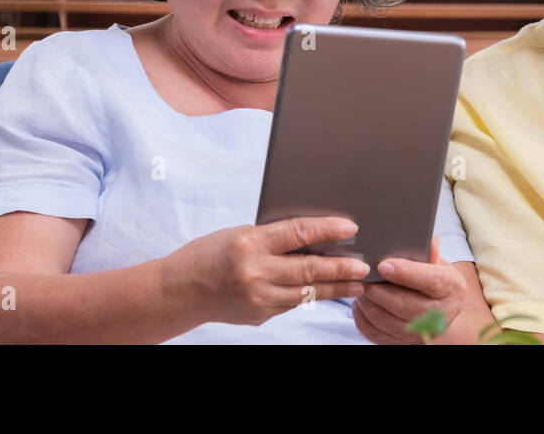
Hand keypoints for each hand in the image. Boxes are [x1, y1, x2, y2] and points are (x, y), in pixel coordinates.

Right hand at [164, 215, 369, 327]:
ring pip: (307, 293)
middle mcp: (255, 272)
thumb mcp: (241, 233)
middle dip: (341, 268)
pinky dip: (311, 296)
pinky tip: (327, 291)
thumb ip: (274, 237)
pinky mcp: (259, 316)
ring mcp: (258, 298)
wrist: (179, 290)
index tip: (351, 227)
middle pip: (308, 269)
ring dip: (335, 288)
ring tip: (357, 283)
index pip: (298, 233)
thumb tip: (315, 237)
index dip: (328, 229)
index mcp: (250, 243)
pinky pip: (292, 303)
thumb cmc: (210, 253)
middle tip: (364, 265)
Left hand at [351, 237, 467, 343]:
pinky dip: (363, 318)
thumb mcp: (439, 264)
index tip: (383, 265)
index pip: (430, 281)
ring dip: (368, 303)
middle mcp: (439, 314)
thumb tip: (428, 242)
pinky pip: (376, 333)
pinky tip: (361, 303)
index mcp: (451, 288)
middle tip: (363, 276)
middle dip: (379, 290)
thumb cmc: (436, 281)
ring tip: (360, 287)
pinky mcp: (402, 343)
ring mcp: (420, 332)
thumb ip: (430, 253)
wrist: (440, 313)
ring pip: (386, 321)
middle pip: (404, 304)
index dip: (406, 273)